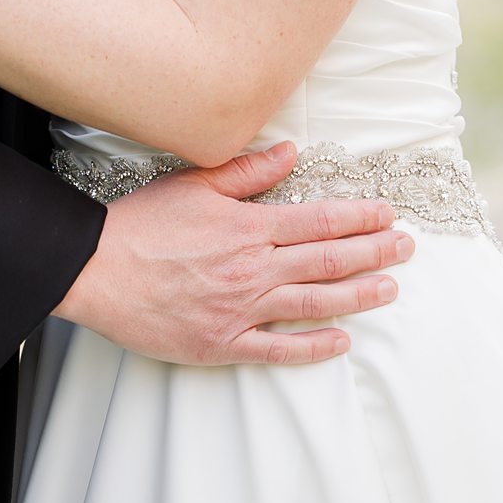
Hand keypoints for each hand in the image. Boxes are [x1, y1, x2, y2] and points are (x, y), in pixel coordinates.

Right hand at [55, 141, 411, 365]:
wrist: (96, 271)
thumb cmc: (142, 224)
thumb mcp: (193, 184)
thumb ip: (246, 172)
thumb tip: (290, 153)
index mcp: (248, 226)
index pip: (319, 221)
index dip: (359, 218)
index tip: (387, 214)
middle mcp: (253, 268)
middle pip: (328, 260)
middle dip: (374, 252)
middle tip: (407, 247)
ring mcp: (241, 310)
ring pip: (314, 303)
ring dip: (358, 295)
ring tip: (390, 288)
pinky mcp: (223, 343)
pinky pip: (279, 350)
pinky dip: (314, 347)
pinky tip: (342, 342)